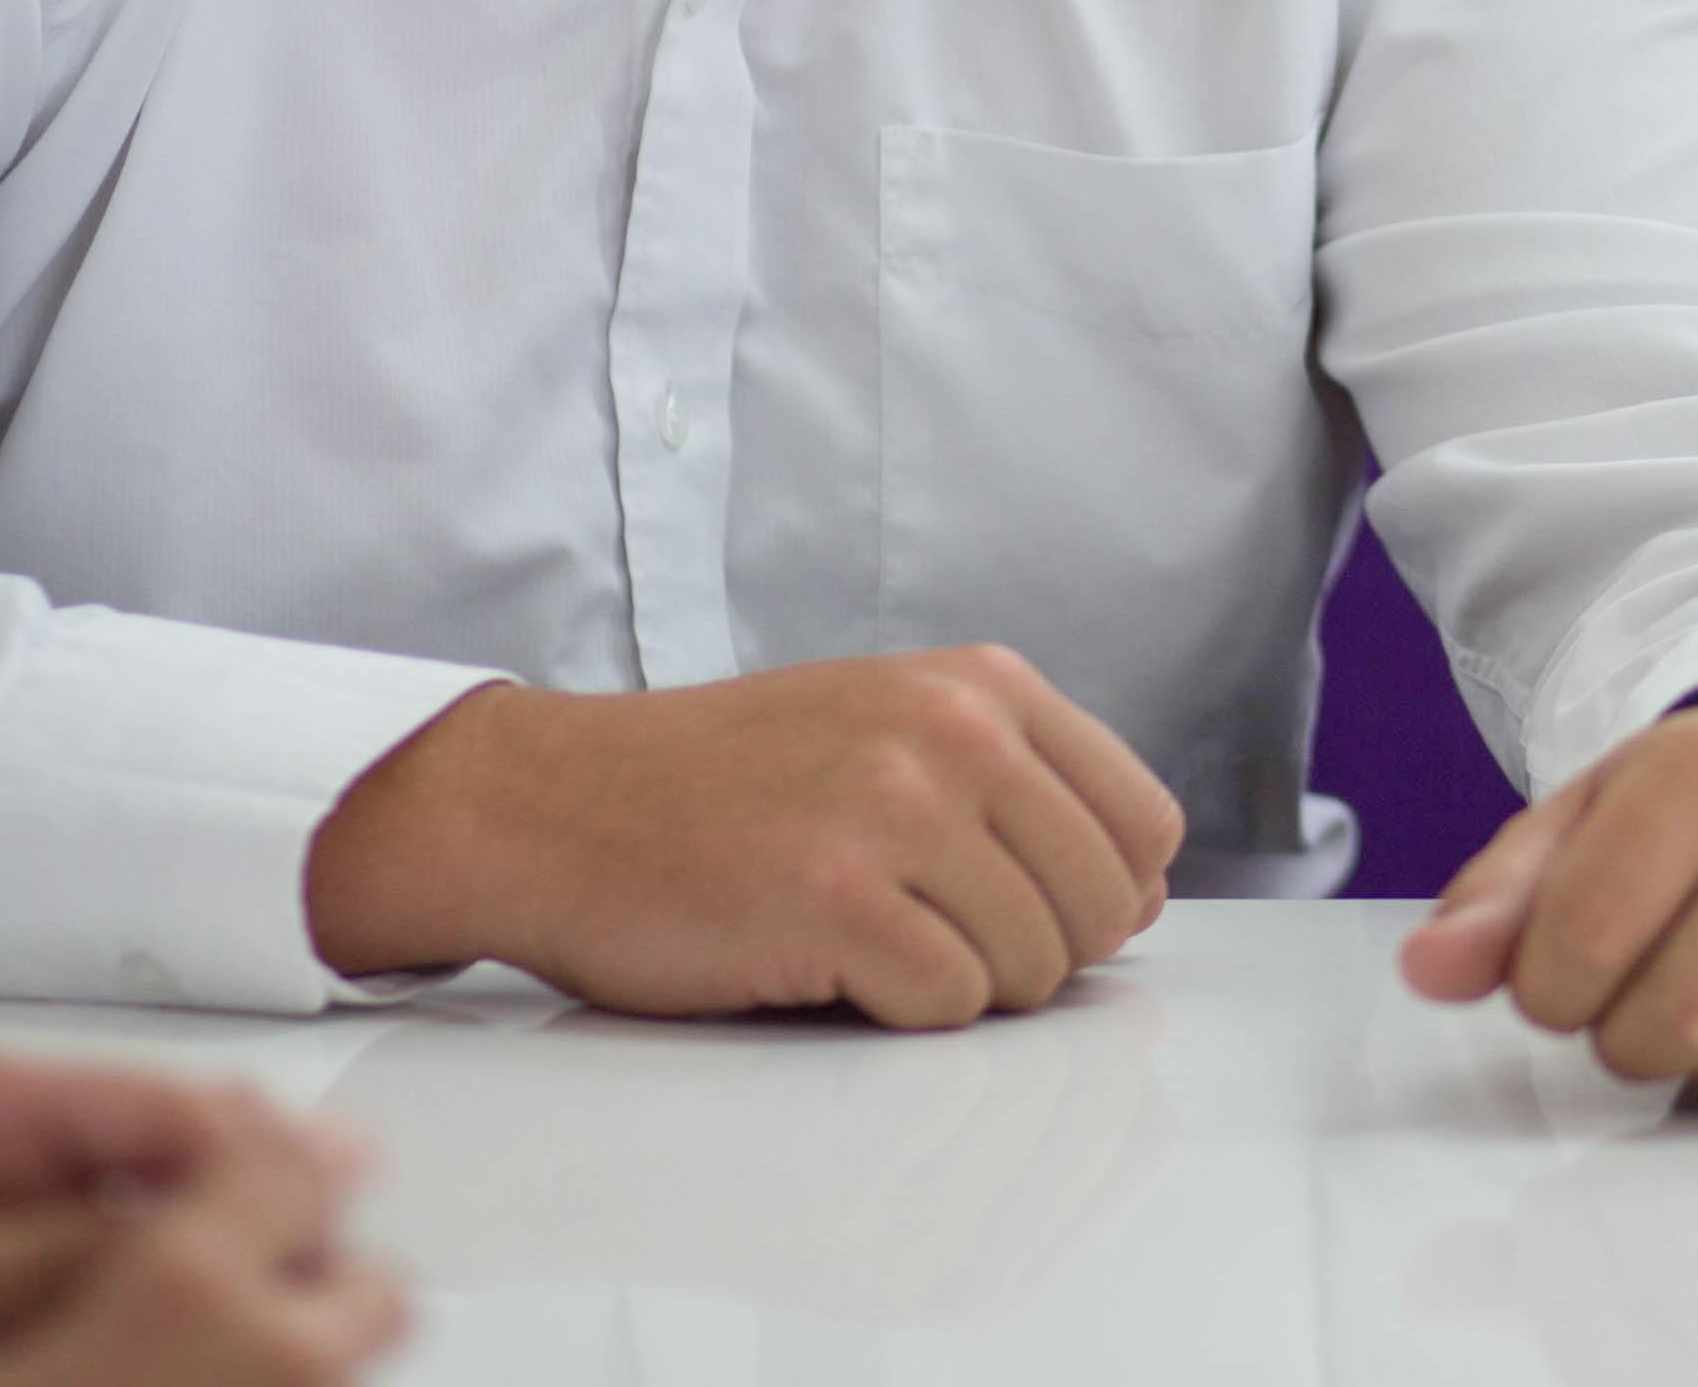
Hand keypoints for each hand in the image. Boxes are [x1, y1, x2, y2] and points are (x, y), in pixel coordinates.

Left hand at [0, 1050, 399, 1386]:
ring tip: (266, 1314)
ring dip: (204, 1260)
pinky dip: (141, 1293)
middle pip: (181, 1148)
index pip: (183, 1107)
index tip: (357, 1221)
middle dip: (257, 1211)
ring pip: (148, 1209)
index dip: (282, 1162)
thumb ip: (58, 1254)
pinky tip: (167, 1332)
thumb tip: (209, 1238)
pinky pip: (93, 1258)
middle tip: (331, 1286)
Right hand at [304, 650, 1187, 1023]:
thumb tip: (1143, 897)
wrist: (554, 804)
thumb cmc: (721, 786)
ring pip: (1035, 967)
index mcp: (984, 685)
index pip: (1144, 825)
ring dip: (962, 988)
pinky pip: (949, 1005)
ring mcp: (898, 810)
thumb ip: (1020, 788)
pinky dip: (900, 1013)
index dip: (1105, 897)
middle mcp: (957, 731)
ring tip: (870, 947)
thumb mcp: (891, 729)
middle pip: (1103, 907)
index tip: (1031, 917)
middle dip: (1038, 955)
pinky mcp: (837, 897)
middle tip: (934, 945)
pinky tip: (829, 970)